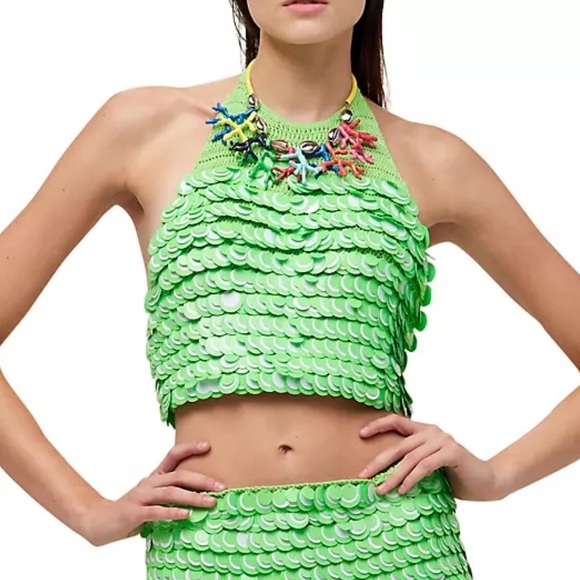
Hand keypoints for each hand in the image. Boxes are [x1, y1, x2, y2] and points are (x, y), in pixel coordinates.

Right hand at [79, 441, 226, 545]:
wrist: (99, 521)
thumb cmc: (132, 509)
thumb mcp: (152, 497)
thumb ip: (171, 494)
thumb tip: (201, 494)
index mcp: (155, 476)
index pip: (173, 455)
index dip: (190, 448)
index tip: (208, 445)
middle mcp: (149, 482)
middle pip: (178, 475)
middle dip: (201, 480)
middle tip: (220, 486)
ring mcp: (141, 496)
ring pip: (171, 492)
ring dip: (192, 497)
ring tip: (210, 502)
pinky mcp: (134, 513)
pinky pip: (156, 511)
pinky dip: (172, 512)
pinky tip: (186, 514)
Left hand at [357, 414, 505, 500]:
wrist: (486, 482)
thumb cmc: (454, 476)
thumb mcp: (428, 465)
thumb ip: (412, 462)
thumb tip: (381, 473)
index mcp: (424, 430)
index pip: (396, 421)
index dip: (378, 425)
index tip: (360, 434)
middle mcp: (432, 431)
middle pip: (399, 445)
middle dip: (378, 461)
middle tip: (363, 474)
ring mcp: (443, 440)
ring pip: (410, 458)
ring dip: (393, 476)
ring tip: (381, 489)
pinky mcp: (452, 452)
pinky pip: (425, 465)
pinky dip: (412, 478)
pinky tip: (403, 490)